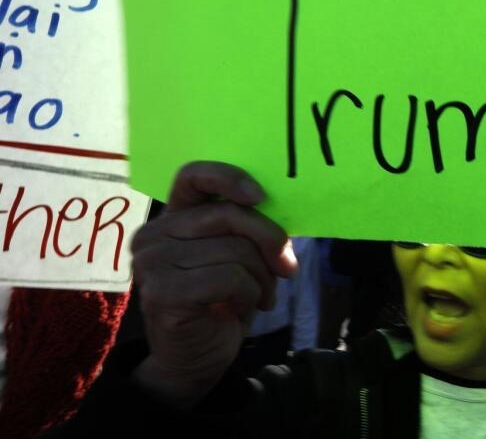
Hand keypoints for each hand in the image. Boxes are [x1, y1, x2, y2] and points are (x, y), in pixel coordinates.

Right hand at [131, 161, 296, 406]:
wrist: (196, 358)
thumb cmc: (222, 301)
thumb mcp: (238, 256)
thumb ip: (248, 229)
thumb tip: (283, 219)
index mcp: (172, 217)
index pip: (193, 175)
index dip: (229, 178)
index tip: (261, 197)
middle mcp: (153, 235)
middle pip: (229, 215)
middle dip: (270, 241)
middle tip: (286, 268)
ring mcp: (152, 263)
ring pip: (236, 250)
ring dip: (263, 277)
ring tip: (259, 296)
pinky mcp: (162, 293)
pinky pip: (231, 279)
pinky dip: (250, 295)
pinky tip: (240, 309)